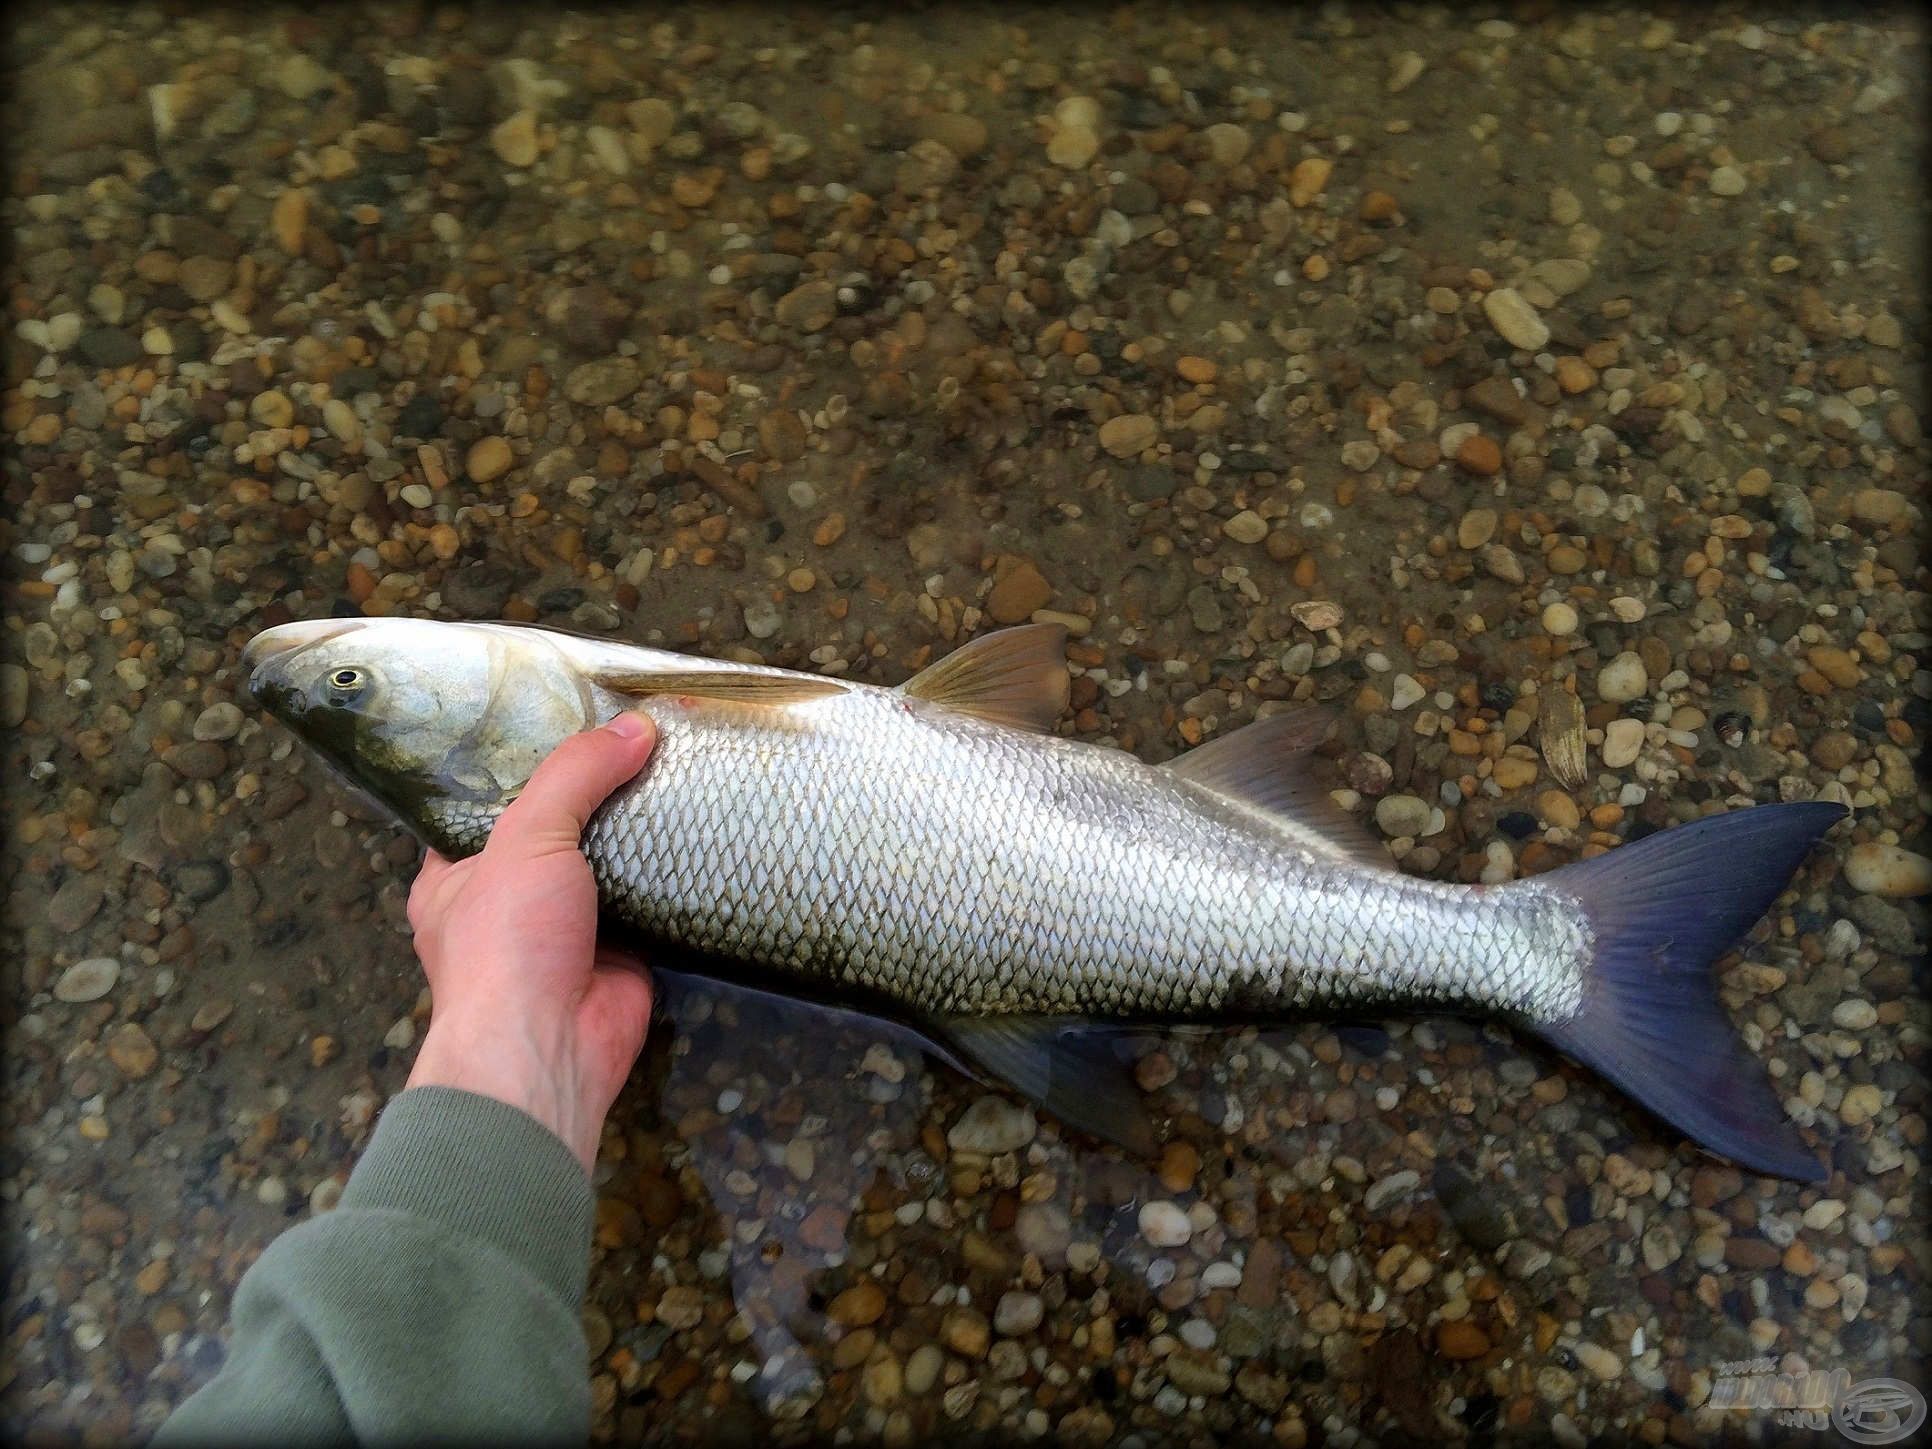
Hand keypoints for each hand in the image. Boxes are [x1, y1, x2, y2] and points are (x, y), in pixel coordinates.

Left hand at [403, 712, 655, 1172]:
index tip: (571, 715)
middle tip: (638, 730)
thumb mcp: (527, 838)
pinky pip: (653, 895)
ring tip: (678, 760)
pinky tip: (703, 821)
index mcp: (456, 873)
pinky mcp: (624, 945)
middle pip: (559, 825)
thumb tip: (635, 725)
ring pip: (609, 859)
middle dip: (596, 789)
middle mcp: (509, 897)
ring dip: (639, 826)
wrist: (549, 1049)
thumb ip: (575, 776)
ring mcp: (570, 923)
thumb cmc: (506, 945)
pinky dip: (675, 868)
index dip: (527, 760)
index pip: (488, 800)